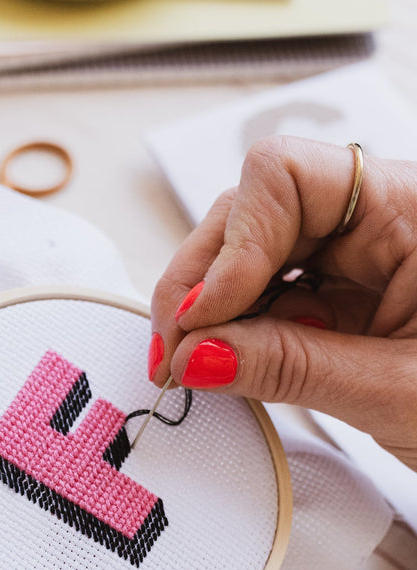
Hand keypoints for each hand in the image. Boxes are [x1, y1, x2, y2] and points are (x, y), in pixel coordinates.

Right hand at [149, 135, 416, 468]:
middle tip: (176, 355)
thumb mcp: (402, 393)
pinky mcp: (343, 293)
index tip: (205, 319)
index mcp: (414, 211)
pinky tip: (224, 361)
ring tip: (193, 366)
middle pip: (251, 210)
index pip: (286, 176)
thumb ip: (293, 367)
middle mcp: (381, 218)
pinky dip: (234, 328)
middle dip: (202, 281)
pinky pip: (266, 294)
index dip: (232, 244)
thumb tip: (196, 355)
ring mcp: (358, 255)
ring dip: (210, 308)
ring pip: (246, 252)